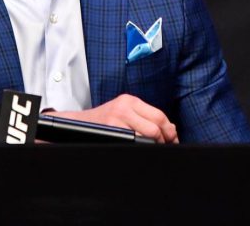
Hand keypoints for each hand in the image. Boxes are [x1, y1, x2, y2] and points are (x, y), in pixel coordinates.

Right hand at [49, 94, 178, 143]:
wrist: (77, 124)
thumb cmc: (102, 121)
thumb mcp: (123, 112)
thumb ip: (144, 117)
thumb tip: (171, 128)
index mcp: (130, 101)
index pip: (159, 115)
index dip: (170, 130)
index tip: (173, 140)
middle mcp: (124, 107)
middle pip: (157, 124)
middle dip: (166, 139)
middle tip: (167, 147)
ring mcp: (118, 118)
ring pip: (149, 134)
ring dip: (156, 144)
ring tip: (154, 149)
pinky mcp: (112, 130)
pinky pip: (136, 141)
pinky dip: (143, 147)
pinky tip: (141, 149)